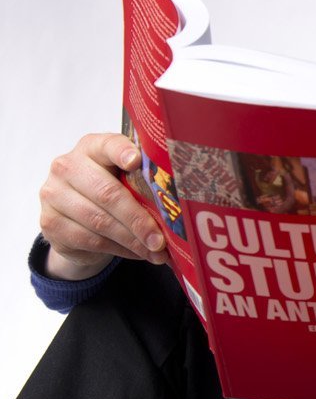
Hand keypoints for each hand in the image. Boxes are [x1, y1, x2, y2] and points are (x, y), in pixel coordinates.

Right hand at [38, 133, 169, 279]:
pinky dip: (120, 249)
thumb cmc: (109, 189)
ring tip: (157, 251)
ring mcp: (54, 194)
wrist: (74, 217)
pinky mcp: (50, 223)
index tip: (137, 161)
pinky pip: (91, 240)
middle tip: (161, 239)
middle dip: (139, 219)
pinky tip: (138, 253)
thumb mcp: (124, 178)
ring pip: (100, 221)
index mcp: (92, 147)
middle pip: (108, 193)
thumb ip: (143, 179)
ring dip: (133, 240)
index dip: (122, 152)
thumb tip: (182, 202)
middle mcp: (67, 166)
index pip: (107, 145)